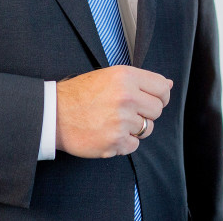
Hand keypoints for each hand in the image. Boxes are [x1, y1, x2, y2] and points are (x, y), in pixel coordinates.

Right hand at [54, 65, 172, 157]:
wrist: (54, 114)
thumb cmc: (81, 94)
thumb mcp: (110, 76)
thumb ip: (140, 81)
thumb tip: (169, 84)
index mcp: (126, 76)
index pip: (162, 87)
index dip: (161, 95)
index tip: (152, 100)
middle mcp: (126, 97)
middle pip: (158, 109)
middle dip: (146, 113)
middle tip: (128, 112)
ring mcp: (121, 121)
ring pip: (147, 129)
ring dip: (135, 128)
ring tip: (114, 121)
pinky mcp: (115, 142)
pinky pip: (134, 145)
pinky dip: (123, 142)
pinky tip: (108, 133)